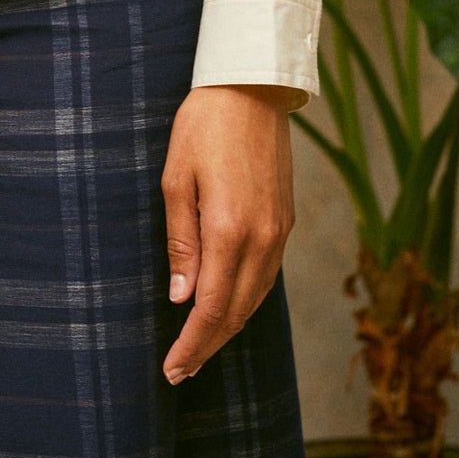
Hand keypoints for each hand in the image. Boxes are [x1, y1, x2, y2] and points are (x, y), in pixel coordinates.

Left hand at [160, 83, 294, 384]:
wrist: (251, 87)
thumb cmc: (204, 125)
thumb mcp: (176, 178)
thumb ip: (181, 241)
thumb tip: (183, 297)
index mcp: (229, 230)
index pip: (212, 309)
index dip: (192, 345)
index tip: (172, 369)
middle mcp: (262, 238)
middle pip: (237, 312)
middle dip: (209, 346)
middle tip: (180, 370)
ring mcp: (279, 231)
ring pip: (256, 298)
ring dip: (229, 327)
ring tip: (201, 346)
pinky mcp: (286, 219)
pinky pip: (267, 275)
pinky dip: (247, 299)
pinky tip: (229, 305)